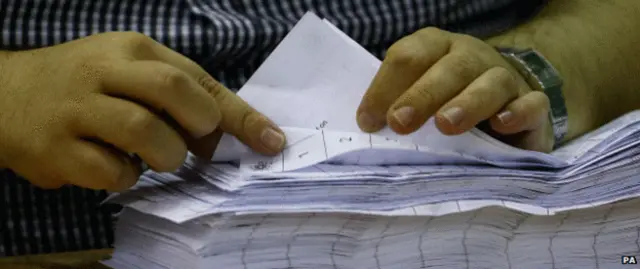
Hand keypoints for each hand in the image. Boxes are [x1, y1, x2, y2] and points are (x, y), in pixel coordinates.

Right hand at [0, 32, 285, 190]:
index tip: (271, 141)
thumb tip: (226, 139)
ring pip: (144, 132)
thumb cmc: (86, 85)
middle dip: (198, 125)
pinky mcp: (56, 148)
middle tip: (194, 141)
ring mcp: (77, 109)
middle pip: (172, 92)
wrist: (8, 96)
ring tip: (153, 156)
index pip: (198, 80)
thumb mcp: (131, 75)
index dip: (239, 115)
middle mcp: (104, 72)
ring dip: (164, 155)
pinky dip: (125, 177)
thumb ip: (179, 99)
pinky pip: (110, 171)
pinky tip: (115, 167)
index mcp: (132, 50)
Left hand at [356, 27, 553, 151]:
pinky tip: (502, 124)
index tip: (368, 121)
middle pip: (449, 67)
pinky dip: (519, 112)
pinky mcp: (533, 104)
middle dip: (421, 95)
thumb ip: (396, 107)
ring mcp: (505, 78)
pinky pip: (532, 103)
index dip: (385, 87)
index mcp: (435, 49)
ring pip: (491, 82)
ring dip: (467, 102)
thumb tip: (369, 128)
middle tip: (399, 122)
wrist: (505, 103)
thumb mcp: (418, 99)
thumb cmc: (447, 103)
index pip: (408, 56)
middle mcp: (470, 57)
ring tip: (446, 125)